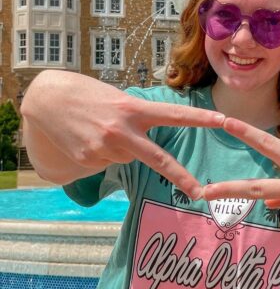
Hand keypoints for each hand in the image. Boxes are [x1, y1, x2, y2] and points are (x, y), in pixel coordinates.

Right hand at [22, 71, 224, 197]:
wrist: (46, 100)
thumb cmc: (88, 95)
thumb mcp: (118, 98)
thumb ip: (137, 118)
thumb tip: (147, 144)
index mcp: (133, 109)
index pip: (174, 114)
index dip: (200, 118)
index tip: (223, 121)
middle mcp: (121, 130)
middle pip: (158, 159)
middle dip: (181, 177)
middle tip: (200, 193)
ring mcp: (104, 147)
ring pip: (128, 158)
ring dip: (122, 149)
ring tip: (102, 130)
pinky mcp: (88, 160)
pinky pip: (108, 162)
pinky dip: (104, 154)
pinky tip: (89, 139)